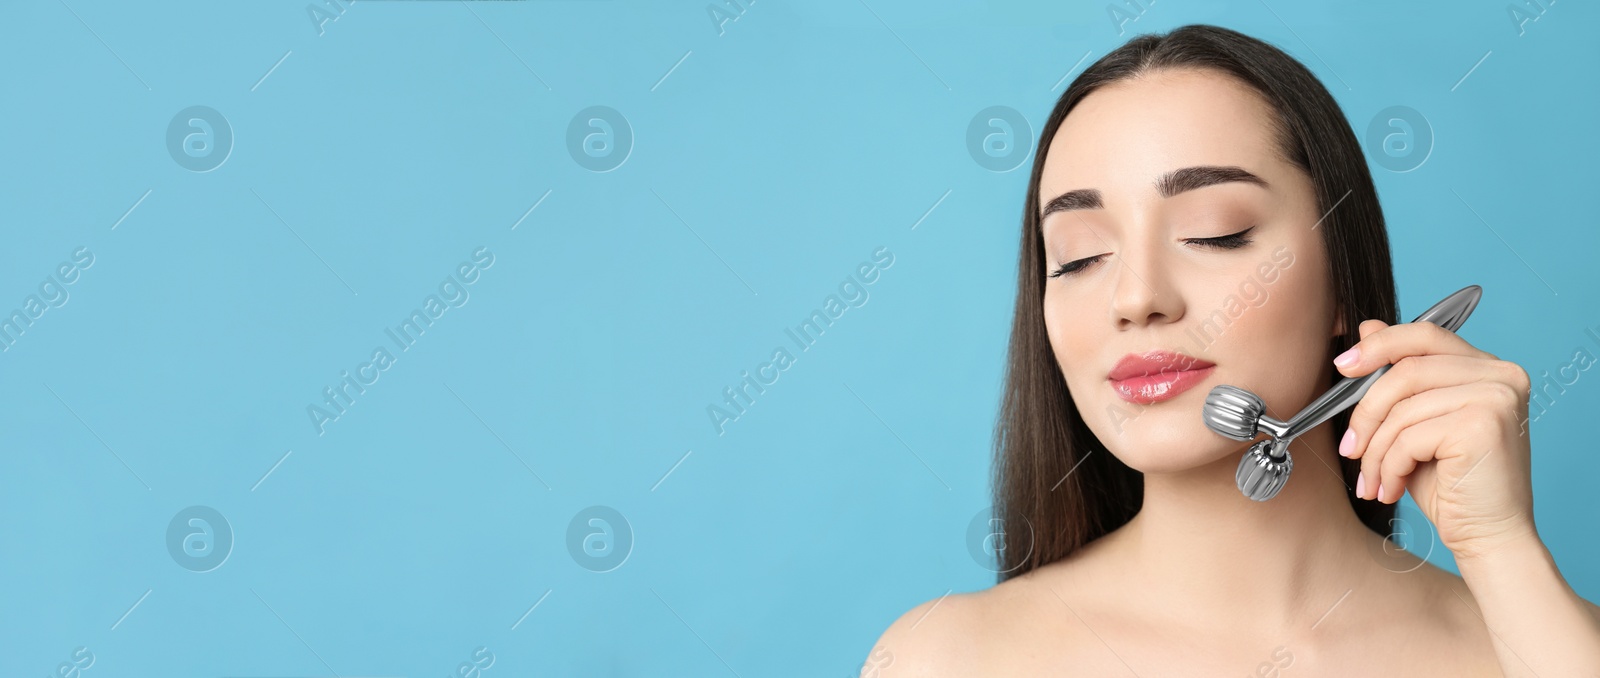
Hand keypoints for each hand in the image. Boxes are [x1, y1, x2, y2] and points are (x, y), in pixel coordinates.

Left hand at [1335, 318, 1537, 561]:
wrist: (1488, 537)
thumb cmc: (1451, 485)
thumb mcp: (1416, 424)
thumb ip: (1399, 376)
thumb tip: (1367, 327)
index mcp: (1489, 368)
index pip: (1425, 335)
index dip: (1379, 345)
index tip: (1343, 366)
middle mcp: (1501, 375)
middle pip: (1405, 370)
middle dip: (1365, 412)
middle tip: (1350, 449)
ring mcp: (1496, 397)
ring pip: (1402, 407)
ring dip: (1374, 450)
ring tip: (1371, 480)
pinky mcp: (1483, 425)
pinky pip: (1409, 436)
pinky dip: (1388, 466)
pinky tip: (1391, 488)